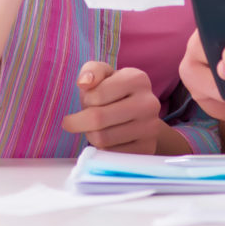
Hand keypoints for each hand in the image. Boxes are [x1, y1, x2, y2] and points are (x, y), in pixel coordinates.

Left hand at [60, 62, 174, 153]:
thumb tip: (84, 83)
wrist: (139, 114)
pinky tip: (106, 140)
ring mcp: (150, 128)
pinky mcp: (147, 148)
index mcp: (138, 79)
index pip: (97, 95)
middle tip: (74, 121)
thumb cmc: (113, 92)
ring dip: (90, 135)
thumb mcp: (103, 74)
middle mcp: (149, 103)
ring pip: (103, 139)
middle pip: (98, 119)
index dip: (86, 99)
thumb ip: (91, 71)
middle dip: (79, 121)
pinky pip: (111, 154)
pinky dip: (102, 149)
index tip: (87, 100)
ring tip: (94, 128)